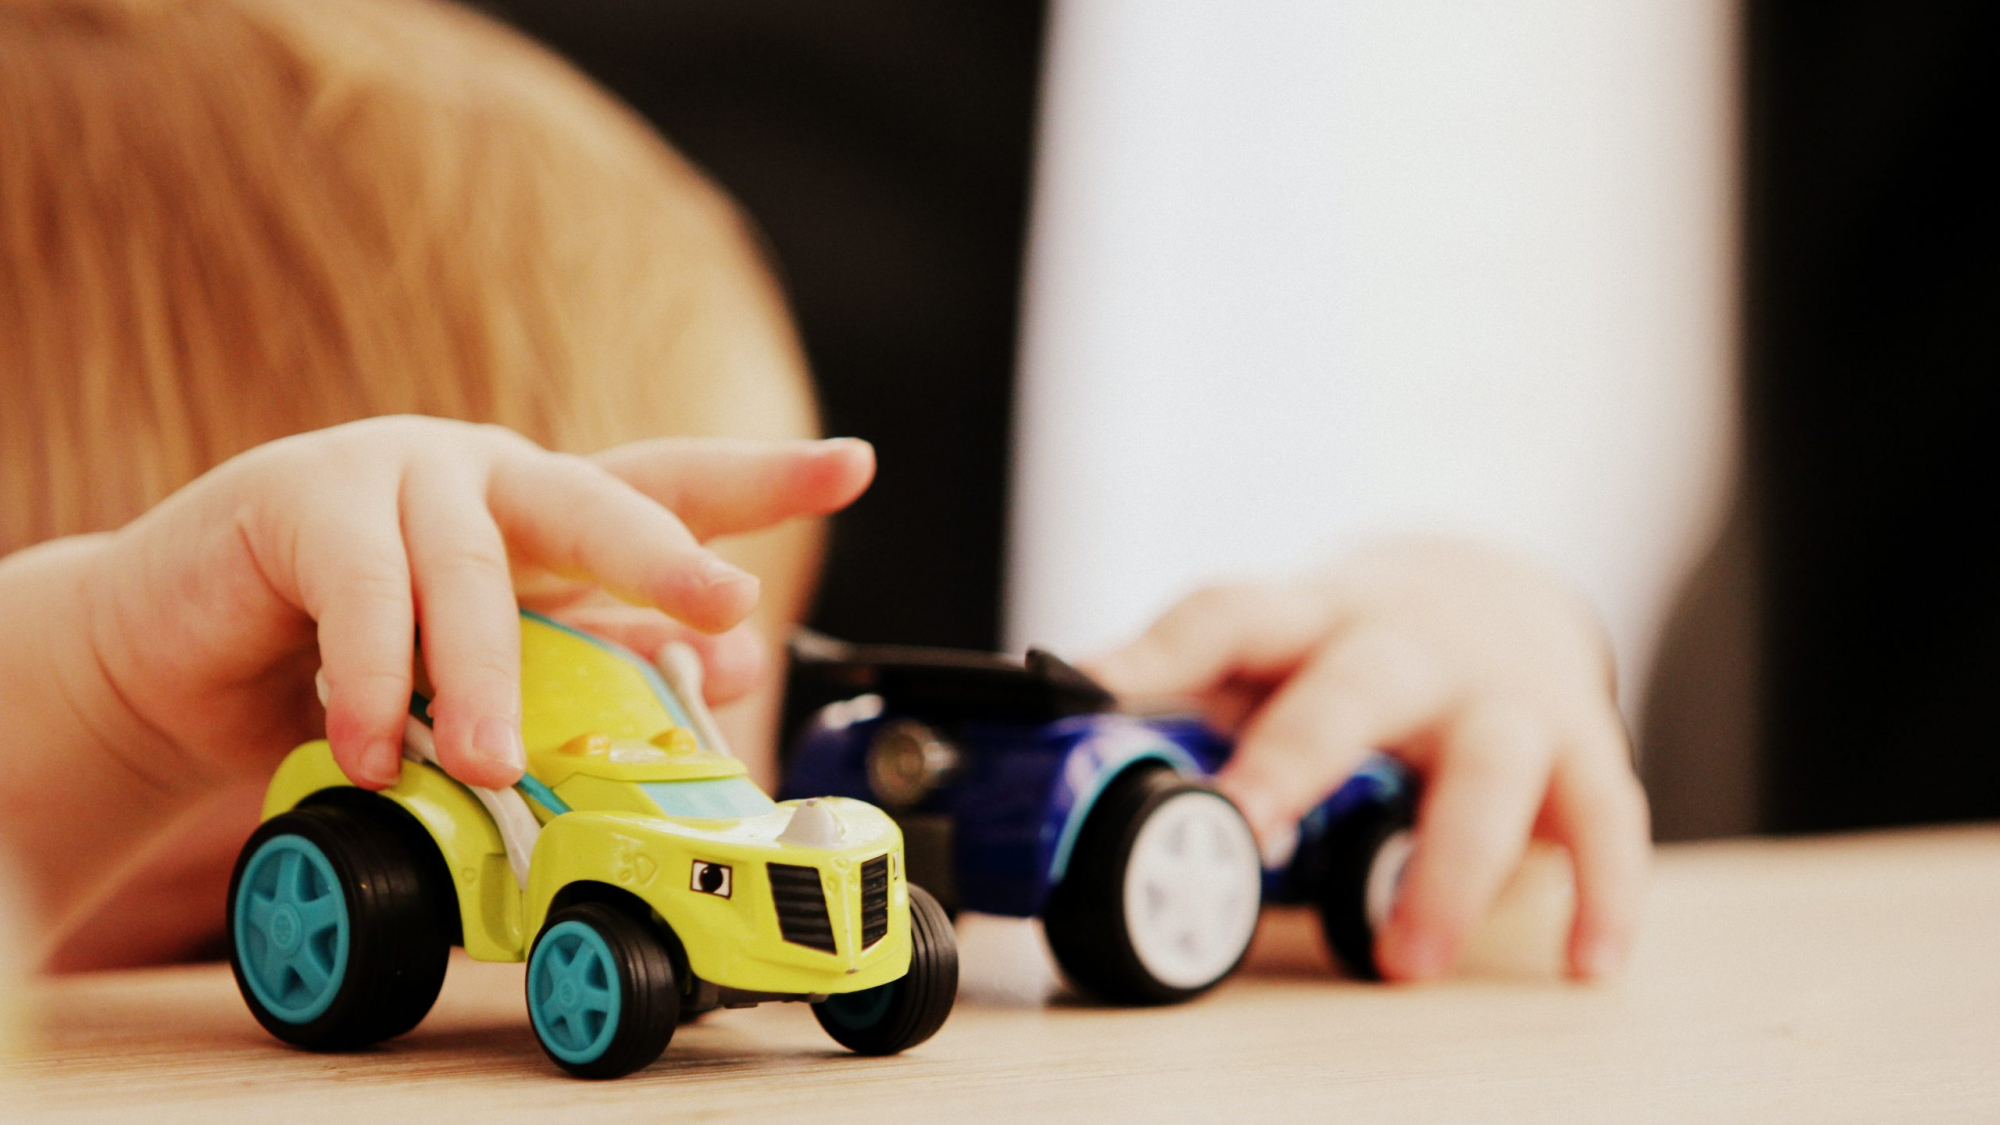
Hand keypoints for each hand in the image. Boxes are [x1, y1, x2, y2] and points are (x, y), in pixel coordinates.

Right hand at [82, 416, 872, 792]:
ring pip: (475, 573)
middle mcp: (487, 476)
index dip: (763, 477)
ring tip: (498, 764)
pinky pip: (362, 595)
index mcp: (545, 510)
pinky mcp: (299, 499)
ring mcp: (395, 474)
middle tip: (723, 602)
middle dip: (667, 553)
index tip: (855, 464)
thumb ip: (591, 661)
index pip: (668, 484)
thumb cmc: (353, 665)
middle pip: (597, 499)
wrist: (180, 658)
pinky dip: (377, 682)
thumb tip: (722, 667)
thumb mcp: (488, 673)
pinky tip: (377, 748)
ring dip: (492, 680)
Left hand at [1086, 537, 1648, 981]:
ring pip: (1489, 763)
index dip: (1158, 648)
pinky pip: (1605, 817)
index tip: (1088, 685)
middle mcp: (1406, 644)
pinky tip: (1584, 961)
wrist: (1494, 588)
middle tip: (1247, 828)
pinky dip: (1600, 891)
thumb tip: (1054, 766)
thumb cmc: (1352, 646)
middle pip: (1355, 684)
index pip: (1228, 612)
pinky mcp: (1579, 744)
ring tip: (1404, 959)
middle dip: (1300, 755)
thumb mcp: (1273, 653)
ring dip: (1447, 865)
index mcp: (1308, 618)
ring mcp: (1500, 693)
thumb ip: (1191, 704)